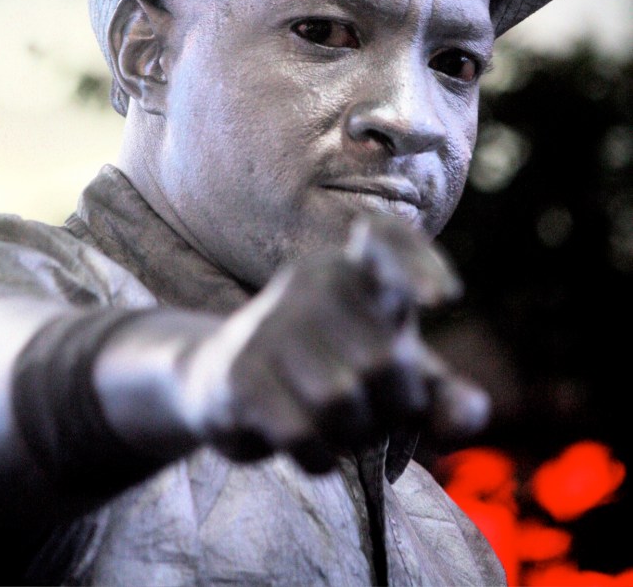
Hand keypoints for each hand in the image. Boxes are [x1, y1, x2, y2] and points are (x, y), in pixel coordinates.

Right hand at [179, 216, 489, 472]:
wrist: (223, 383)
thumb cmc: (326, 372)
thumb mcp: (391, 379)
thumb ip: (442, 398)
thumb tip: (471, 416)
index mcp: (353, 272)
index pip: (384, 236)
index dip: (419, 261)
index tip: (447, 301)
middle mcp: (311, 284)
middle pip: (387, 360)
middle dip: (392, 409)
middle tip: (370, 412)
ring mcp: (271, 325)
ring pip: (342, 402)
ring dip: (351, 437)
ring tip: (333, 424)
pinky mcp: (241, 372)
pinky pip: (303, 435)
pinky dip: (317, 457)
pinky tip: (302, 441)